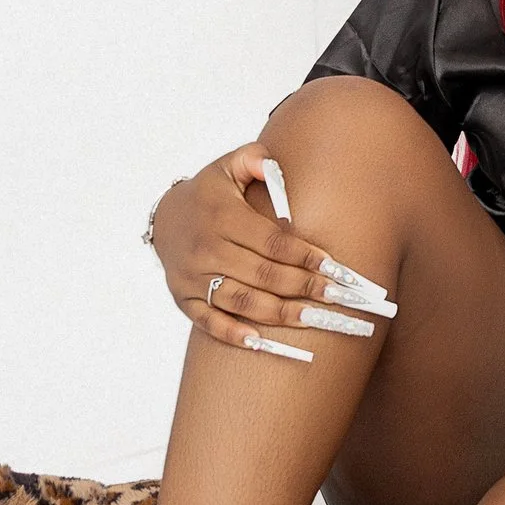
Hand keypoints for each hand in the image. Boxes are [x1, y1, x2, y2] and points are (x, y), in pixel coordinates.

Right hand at [146, 146, 396, 364]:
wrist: (164, 219)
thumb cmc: (210, 193)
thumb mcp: (228, 166)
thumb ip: (254, 160)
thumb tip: (273, 164)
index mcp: (221, 216)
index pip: (271, 241)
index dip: (304, 256)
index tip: (336, 268)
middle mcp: (207, 249)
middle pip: (263, 275)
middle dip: (305, 288)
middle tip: (341, 298)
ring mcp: (193, 278)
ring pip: (242, 302)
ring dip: (282, 315)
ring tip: (317, 320)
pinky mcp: (184, 299)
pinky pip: (209, 322)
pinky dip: (233, 334)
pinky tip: (260, 344)